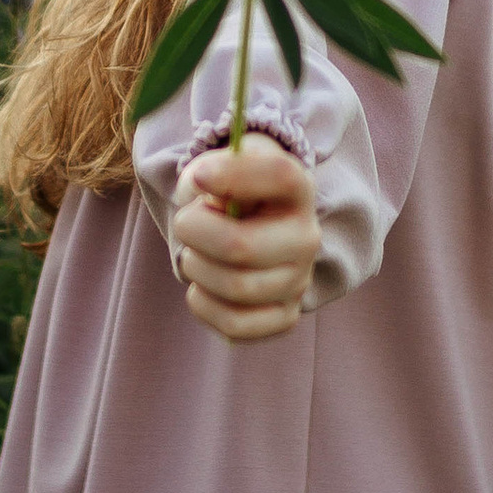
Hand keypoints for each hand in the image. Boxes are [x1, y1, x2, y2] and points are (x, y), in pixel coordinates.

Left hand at [170, 133, 319, 343]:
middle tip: (186, 224)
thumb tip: (200, 184)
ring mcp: (299, 281)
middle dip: (194, 233)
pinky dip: (203, 305)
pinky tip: (202, 287)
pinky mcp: (285, 317)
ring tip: (194, 255)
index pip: (280, 176)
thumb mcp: (223, 168)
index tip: (199, 177)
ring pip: (234, 288)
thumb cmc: (231, 195)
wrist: (252, 229)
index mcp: (298, 189)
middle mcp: (307, 237)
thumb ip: (210, 169)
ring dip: (195, 268)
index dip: (234, 175)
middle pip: (240, 246)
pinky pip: (234, 325)